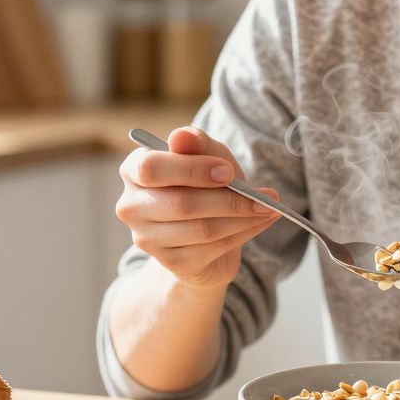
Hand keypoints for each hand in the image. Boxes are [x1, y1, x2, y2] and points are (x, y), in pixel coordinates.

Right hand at [116, 127, 280, 288]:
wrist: (208, 232)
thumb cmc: (205, 184)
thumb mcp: (208, 156)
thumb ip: (198, 143)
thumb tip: (180, 136)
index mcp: (134, 170)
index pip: (152, 169)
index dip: (193, 170)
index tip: (228, 171)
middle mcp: (131, 206)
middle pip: (181, 204)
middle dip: (228, 200)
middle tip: (262, 196)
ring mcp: (147, 239)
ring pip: (201, 229)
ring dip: (242, 218)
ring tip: (268, 208)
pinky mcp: (170, 263)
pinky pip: (212, 248)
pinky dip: (243, 233)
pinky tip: (259, 223)